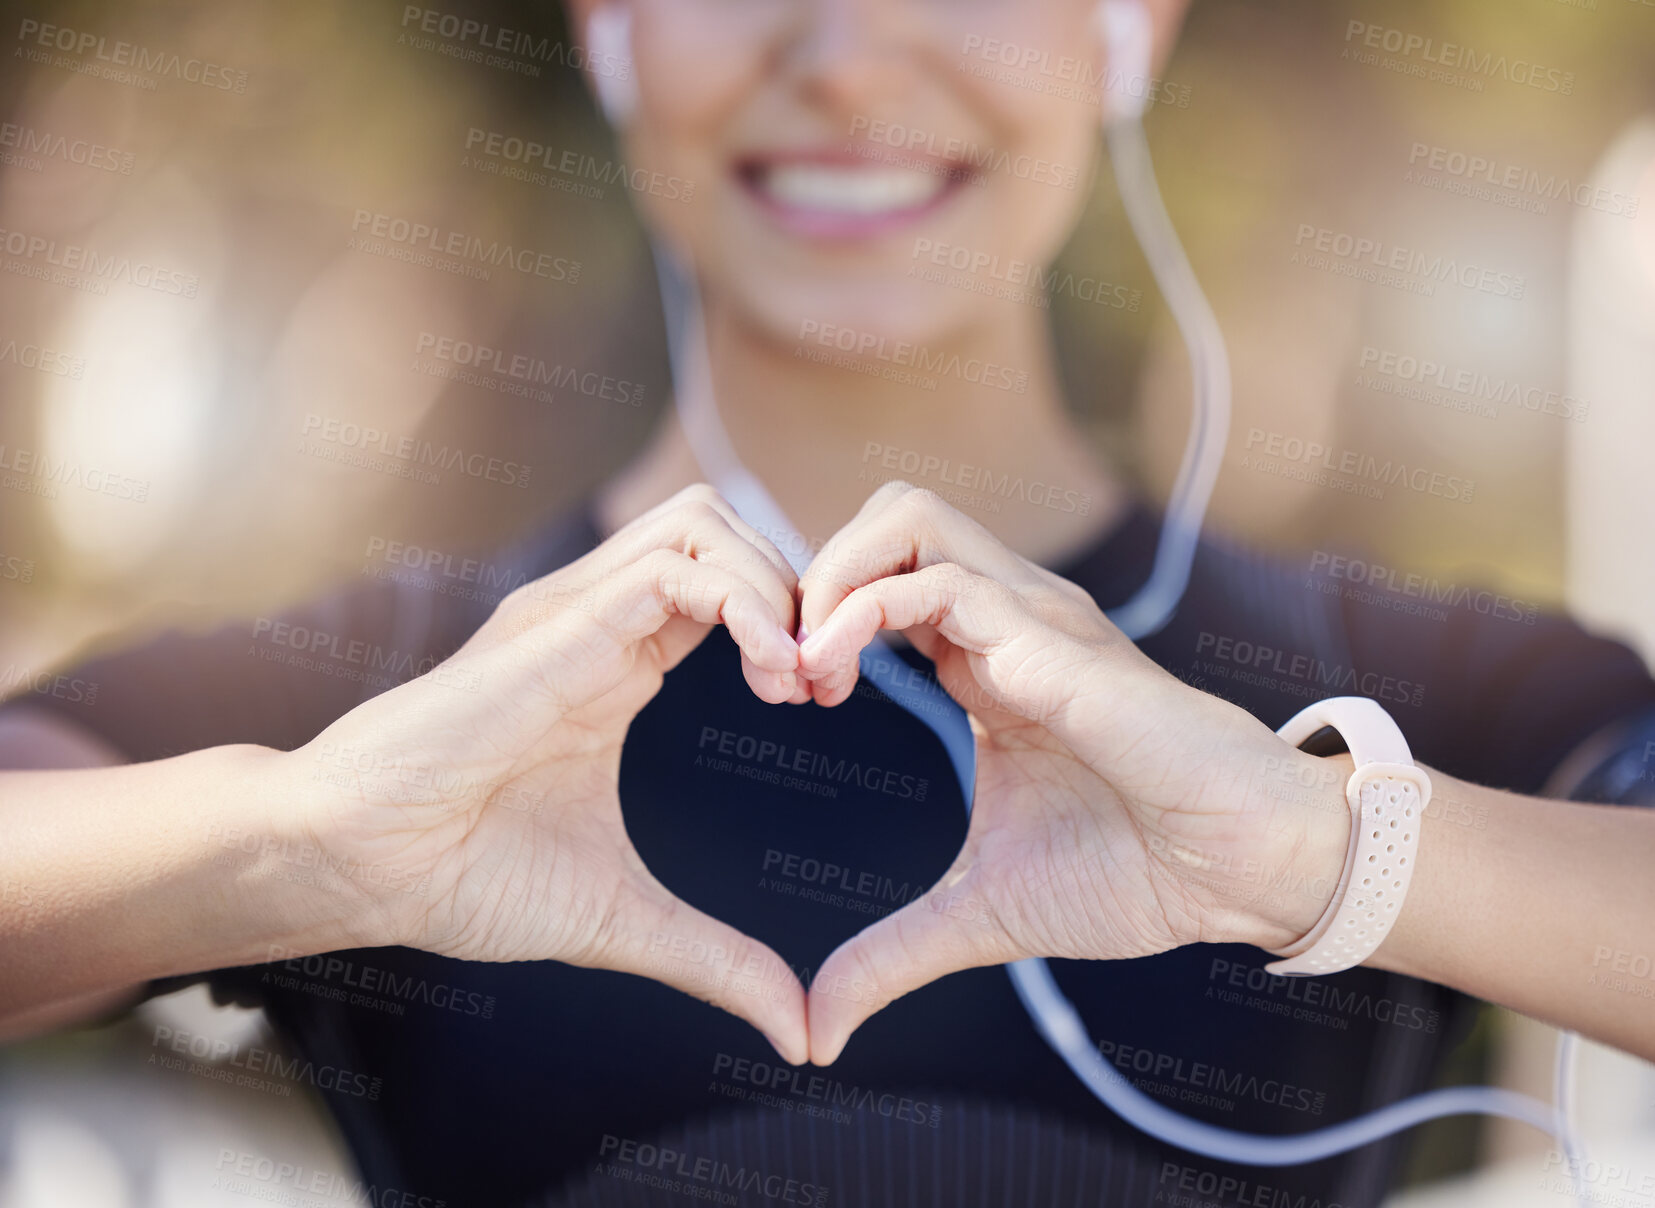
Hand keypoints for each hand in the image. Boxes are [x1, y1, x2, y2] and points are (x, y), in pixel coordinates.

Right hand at [285, 485, 810, 1061]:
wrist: (356, 870)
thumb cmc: (464, 876)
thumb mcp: (625, 917)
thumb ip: (718, 960)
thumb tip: (800, 1034)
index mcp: (617, 661)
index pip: (727, 583)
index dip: (791, 623)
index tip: (821, 702)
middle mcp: (598, 619)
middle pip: (723, 525)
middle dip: (797, 585)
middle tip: (822, 682)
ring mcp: (573, 613)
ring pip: (703, 522)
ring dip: (775, 584)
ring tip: (795, 677)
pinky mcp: (553, 628)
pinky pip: (671, 569)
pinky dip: (744, 602)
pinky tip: (769, 674)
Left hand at [794, 483, 1349, 1063]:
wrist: (1240, 873)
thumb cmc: (1135, 873)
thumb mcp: (980, 914)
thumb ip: (892, 953)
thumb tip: (817, 1028)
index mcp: (985, 662)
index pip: (879, 583)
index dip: (816, 624)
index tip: (785, 699)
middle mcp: (1004, 620)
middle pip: (884, 518)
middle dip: (812, 577)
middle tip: (786, 674)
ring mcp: (1030, 617)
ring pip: (904, 516)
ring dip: (831, 579)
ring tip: (807, 670)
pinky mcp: (1052, 639)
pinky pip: (937, 580)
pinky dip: (862, 610)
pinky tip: (835, 678)